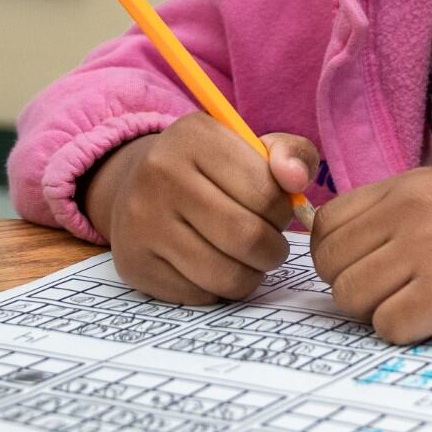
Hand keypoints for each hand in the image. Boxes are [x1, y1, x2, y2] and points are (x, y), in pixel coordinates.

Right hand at [84, 114, 317, 305]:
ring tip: (246, 257)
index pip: (266, 192)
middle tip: (268, 243)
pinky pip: (201, 295)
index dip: (283, 210)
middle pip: (248, 237)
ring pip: (227, 275)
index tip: (274, 209)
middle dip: (273, 249)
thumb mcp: (250, 148)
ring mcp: (141, 223)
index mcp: (193, 136)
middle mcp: (160, 174)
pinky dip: (217, 288)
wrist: (134, 188)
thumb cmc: (209, 170)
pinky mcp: (135, 264)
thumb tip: (297, 180)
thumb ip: (292, 154)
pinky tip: (211, 266)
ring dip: (251, 274)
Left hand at [308, 169, 431, 343]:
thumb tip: (338, 256)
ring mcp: (427, 247)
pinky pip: (388, 328)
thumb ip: (399, 219)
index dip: (341, 258)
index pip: (326, 225)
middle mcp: (411, 208)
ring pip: (352, 299)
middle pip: (331, 266)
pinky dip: (413, 334)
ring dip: (385, 314)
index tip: (376, 272)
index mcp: (410, 184)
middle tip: (408, 295)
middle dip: (360, 291)